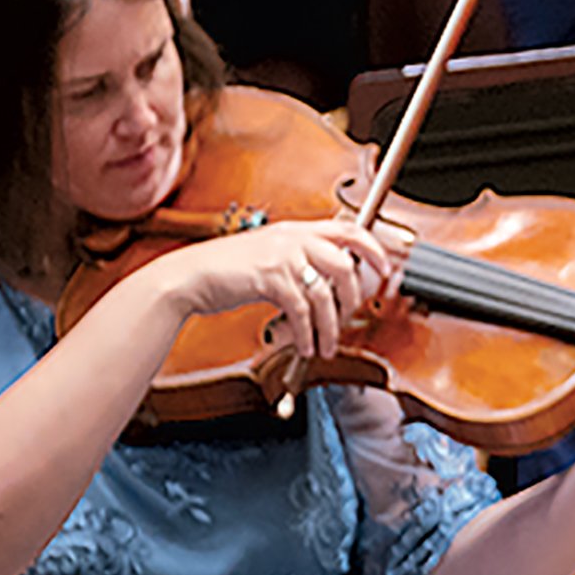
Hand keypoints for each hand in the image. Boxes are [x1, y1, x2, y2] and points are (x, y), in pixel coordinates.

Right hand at [151, 218, 400, 360]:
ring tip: (325, 345)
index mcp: (297, 229)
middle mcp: (294, 238)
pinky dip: (306, 333)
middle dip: (353, 297)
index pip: (349, 229)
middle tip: (350, 318)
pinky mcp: (269, 278)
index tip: (386, 268)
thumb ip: (298, 258)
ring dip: (329, 326)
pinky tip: (304, 345)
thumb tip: (326, 279)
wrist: (188, 277)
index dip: (374, 248)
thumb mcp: (268, 253)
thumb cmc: (225, 268)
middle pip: (346, 264)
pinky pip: (301, 310)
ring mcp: (282, 256)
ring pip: (325, 293)